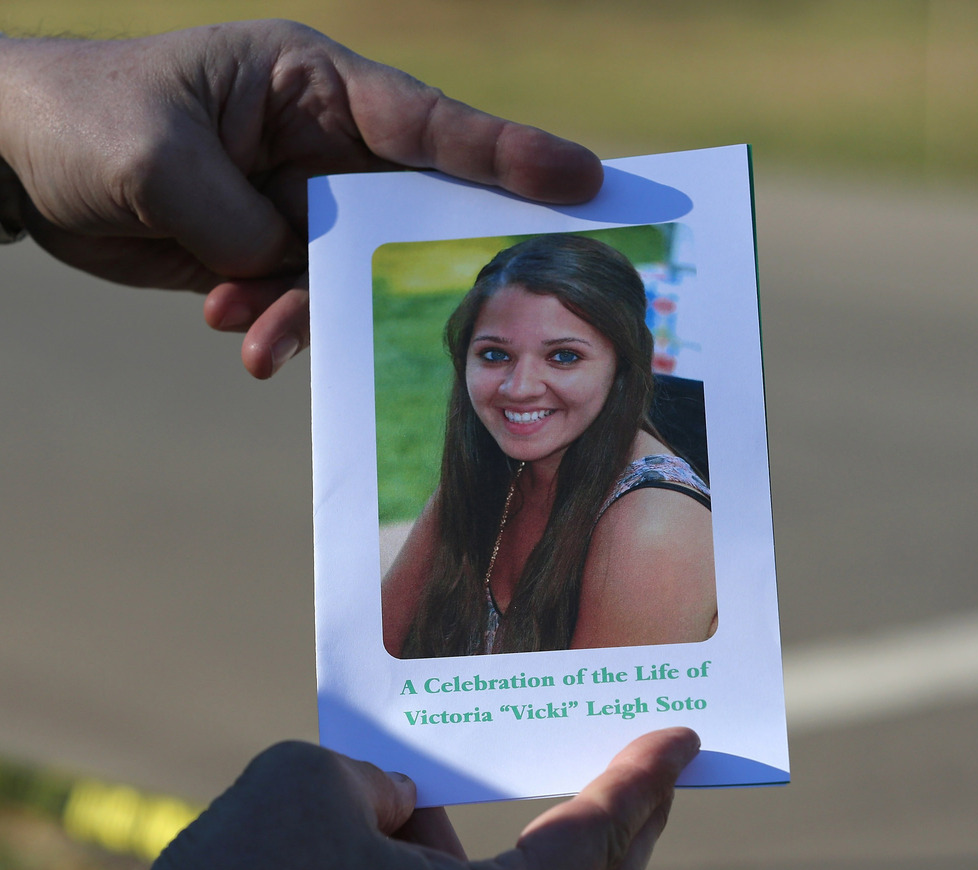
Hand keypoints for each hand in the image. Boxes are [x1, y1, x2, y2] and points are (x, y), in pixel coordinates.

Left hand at [0, 22, 601, 376]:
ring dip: (309, 312)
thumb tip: (286, 268)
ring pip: (349, 273)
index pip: (427, 122)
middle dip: (420, 260)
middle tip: (482, 305)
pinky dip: (276, 323)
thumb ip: (241, 221)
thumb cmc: (86, 121)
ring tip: (252, 337)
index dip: (508, 156)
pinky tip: (232, 332)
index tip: (584, 181)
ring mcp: (301, 201)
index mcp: (310, 85)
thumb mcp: (157, 159)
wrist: (30, 165)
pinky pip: (305, 298)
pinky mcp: (272, 249)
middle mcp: (320, 143)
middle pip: (408, 209)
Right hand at [88, 730, 698, 869]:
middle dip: (629, 823)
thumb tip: (408, 817)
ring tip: (431, 806)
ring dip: (504, 852)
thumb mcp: (317, 785)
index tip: (683, 738)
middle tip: (656, 768)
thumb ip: (387, 787)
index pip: (593, 838)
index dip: (642, 778)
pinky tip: (406, 846)